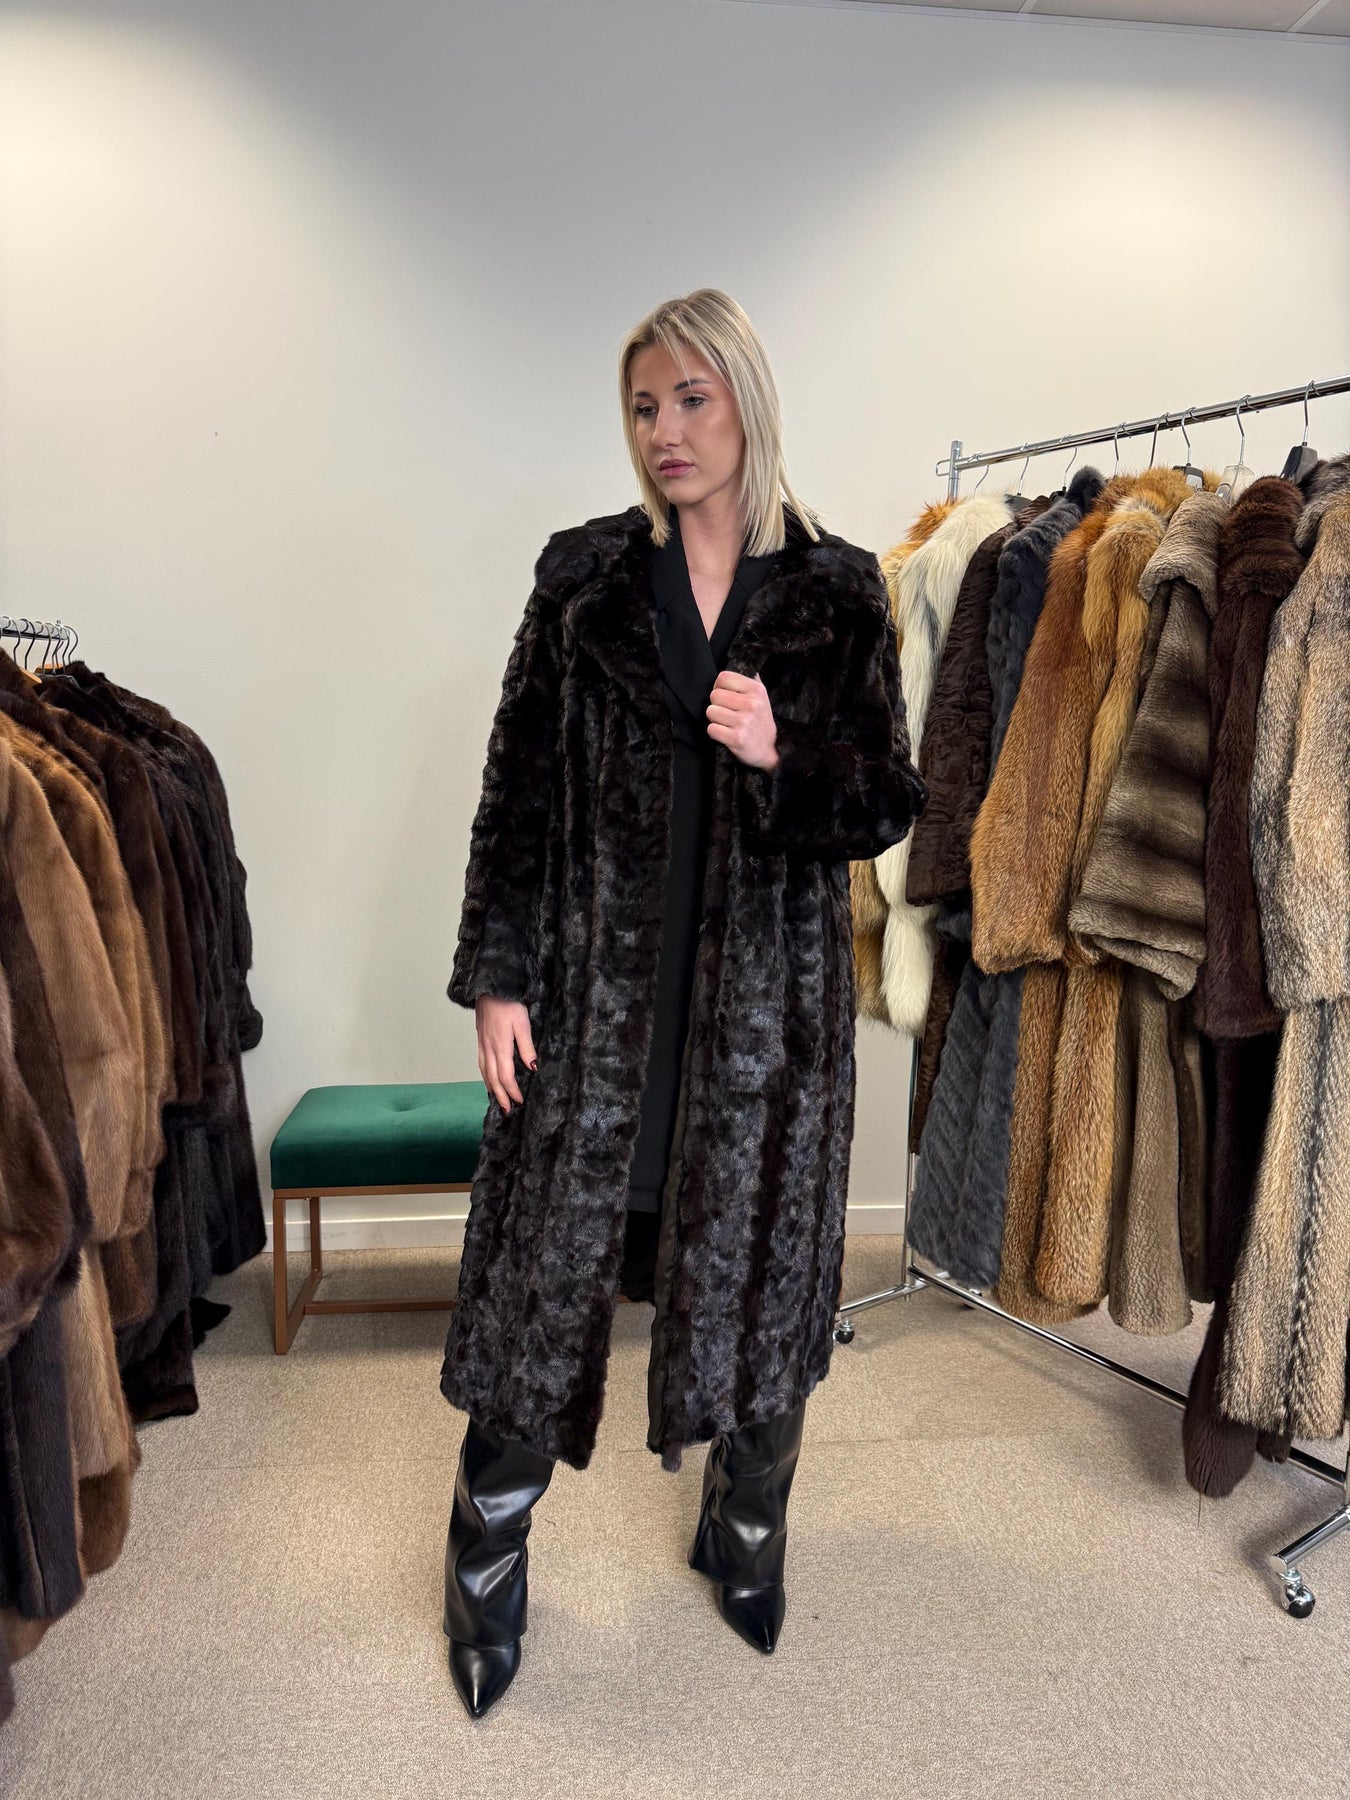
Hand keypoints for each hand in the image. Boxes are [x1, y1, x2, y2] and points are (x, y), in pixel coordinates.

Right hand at [474, 995, 536, 1112]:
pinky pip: (480, 1063)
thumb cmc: (508, 1002)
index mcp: (500, 1046)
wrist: (489, 986)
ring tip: (497, 1100)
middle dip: (500, 1096)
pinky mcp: (480, 1039)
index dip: (512, 1091)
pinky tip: (488, 1079)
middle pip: (493, 1079)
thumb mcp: (522, 1023)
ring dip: (491, 1088)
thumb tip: (532, 1068)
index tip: (520, 1101)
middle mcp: (488, 1048)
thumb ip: (527, 1047)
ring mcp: (482, 1044)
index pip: (505, 1076)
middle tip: (507, 1110)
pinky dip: (484, 1076)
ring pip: (484, 1072)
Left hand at [706, 670, 779, 771]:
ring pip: (711, 712)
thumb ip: (752, 681)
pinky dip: (715, 733)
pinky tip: (726, 734)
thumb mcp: (762, 698)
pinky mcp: (737, 738)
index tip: (725, 696)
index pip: (723, 677)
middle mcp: (751, 704)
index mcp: (756, 690)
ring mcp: (744, 721)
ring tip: (727, 724)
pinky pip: (711, 729)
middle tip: (727, 713)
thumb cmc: (761, 722)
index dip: (719, 687)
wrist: (770, 750)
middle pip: (714, 695)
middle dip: (717, 705)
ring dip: (715, 720)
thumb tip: (745, 665)